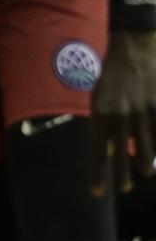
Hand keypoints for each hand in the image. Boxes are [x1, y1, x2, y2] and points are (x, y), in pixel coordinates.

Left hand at [92, 29, 155, 193]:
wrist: (134, 48)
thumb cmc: (114, 75)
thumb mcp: (100, 96)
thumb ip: (103, 121)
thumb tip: (108, 148)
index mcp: (100, 112)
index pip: (96, 149)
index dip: (97, 172)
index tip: (97, 192)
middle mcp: (119, 115)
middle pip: (120, 152)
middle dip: (122, 174)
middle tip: (124, 189)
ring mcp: (141, 111)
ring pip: (144, 146)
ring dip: (143, 162)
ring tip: (144, 173)